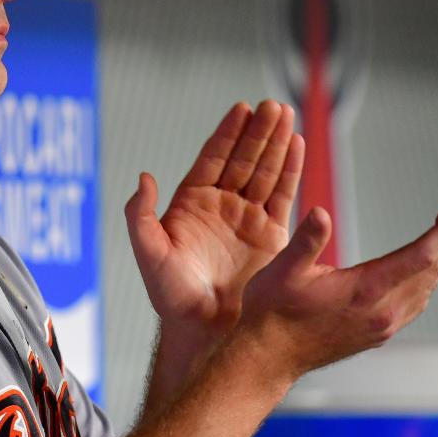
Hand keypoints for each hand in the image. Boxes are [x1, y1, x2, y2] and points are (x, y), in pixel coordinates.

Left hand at [125, 101, 303, 337]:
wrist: (204, 330)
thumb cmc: (171, 296)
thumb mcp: (149, 253)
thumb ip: (140, 216)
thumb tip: (144, 178)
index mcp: (192, 204)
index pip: (213, 159)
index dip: (227, 134)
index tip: (242, 109)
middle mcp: (221, 206)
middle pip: (243, 159)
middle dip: (258, 131)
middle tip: (274, 106)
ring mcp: (247, 218)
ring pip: (265, 172)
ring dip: (276, 143)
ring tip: (287, 115)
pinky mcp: (271, 235)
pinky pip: (283, 196)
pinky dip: (291, 170)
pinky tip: (297, 146)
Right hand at [239, 197, 437, 382]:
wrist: (268, 357)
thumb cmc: (271, 312)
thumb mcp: (282, 270)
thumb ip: (306, 240)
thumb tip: (320, 213)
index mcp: (366, 290)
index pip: (423, 255)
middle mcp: (383, 312)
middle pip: (433, 270)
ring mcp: (382, 326)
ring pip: (427, 288)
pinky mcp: (377, 334)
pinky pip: (415, 304)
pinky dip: (425, 280)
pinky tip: (418, 271)